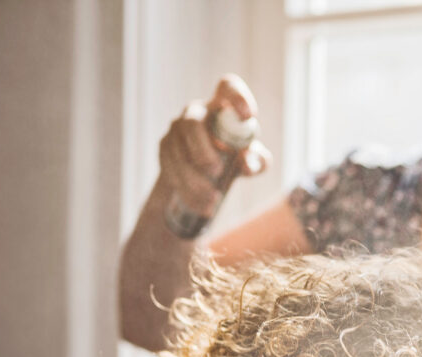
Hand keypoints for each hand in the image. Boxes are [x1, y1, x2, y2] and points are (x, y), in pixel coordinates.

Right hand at [158, 74, 272, 216]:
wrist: (205, 172)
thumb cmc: (237, 157)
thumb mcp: (252, 161)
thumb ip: (257, 160)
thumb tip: (248, 163)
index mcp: (223, 107)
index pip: (227, 87)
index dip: (237, 97)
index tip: (248, 116)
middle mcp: (197, 112)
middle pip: (192, 123)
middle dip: (202, 149)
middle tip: (216, 171)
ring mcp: (177, 128)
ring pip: (177, 150)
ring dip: (193, 178)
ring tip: (213, 201)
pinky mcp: (164, 147)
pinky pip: (169, 167)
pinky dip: (186, 189)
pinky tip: (202, 205)